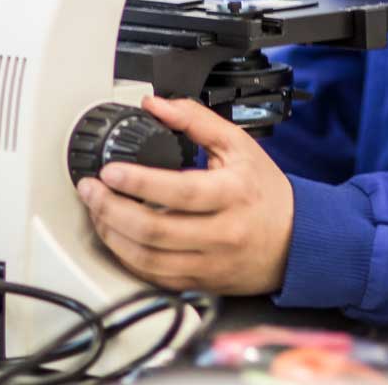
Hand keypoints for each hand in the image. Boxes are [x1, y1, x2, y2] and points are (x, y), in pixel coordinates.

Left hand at [75, 95, 292, 294]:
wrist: (297, 241)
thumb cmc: (266, 193)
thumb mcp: (239, 145)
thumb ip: (196, 119)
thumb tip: (156, 104)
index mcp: (232, 193)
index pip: (181, 191)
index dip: (139, 182)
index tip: (110, 172)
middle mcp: (222, 232)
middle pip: (155, 229)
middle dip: (112, 209)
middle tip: (90, 190)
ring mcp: (210, 263)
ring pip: (149, 258)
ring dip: (113, 235)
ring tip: (96, 211)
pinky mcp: (201, 282)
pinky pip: (154, 277)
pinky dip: (128, 257)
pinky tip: (116, 237)